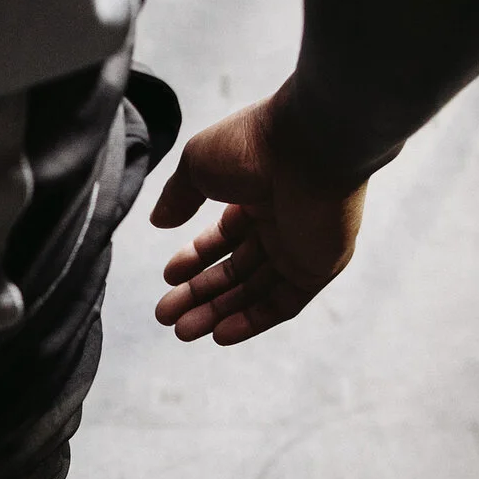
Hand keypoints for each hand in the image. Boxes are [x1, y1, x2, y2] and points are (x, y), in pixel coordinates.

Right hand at [148, 81, 369, 345]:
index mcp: (256, 195)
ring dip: (218, 313)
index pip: (223, 238)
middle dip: (199, 294)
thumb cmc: (253, 144)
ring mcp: (301, 247)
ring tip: (182, 331)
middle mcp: (280, 223)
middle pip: (235, 270)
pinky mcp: (319, 267)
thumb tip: (159, 222)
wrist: (310, 144)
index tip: (167, 277)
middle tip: (166, 317)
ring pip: (255, 291)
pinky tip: (219, 335)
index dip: (194, 260)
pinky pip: (284, 303)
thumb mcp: (197, 164)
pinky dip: (253, 321)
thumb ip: (178, 196)